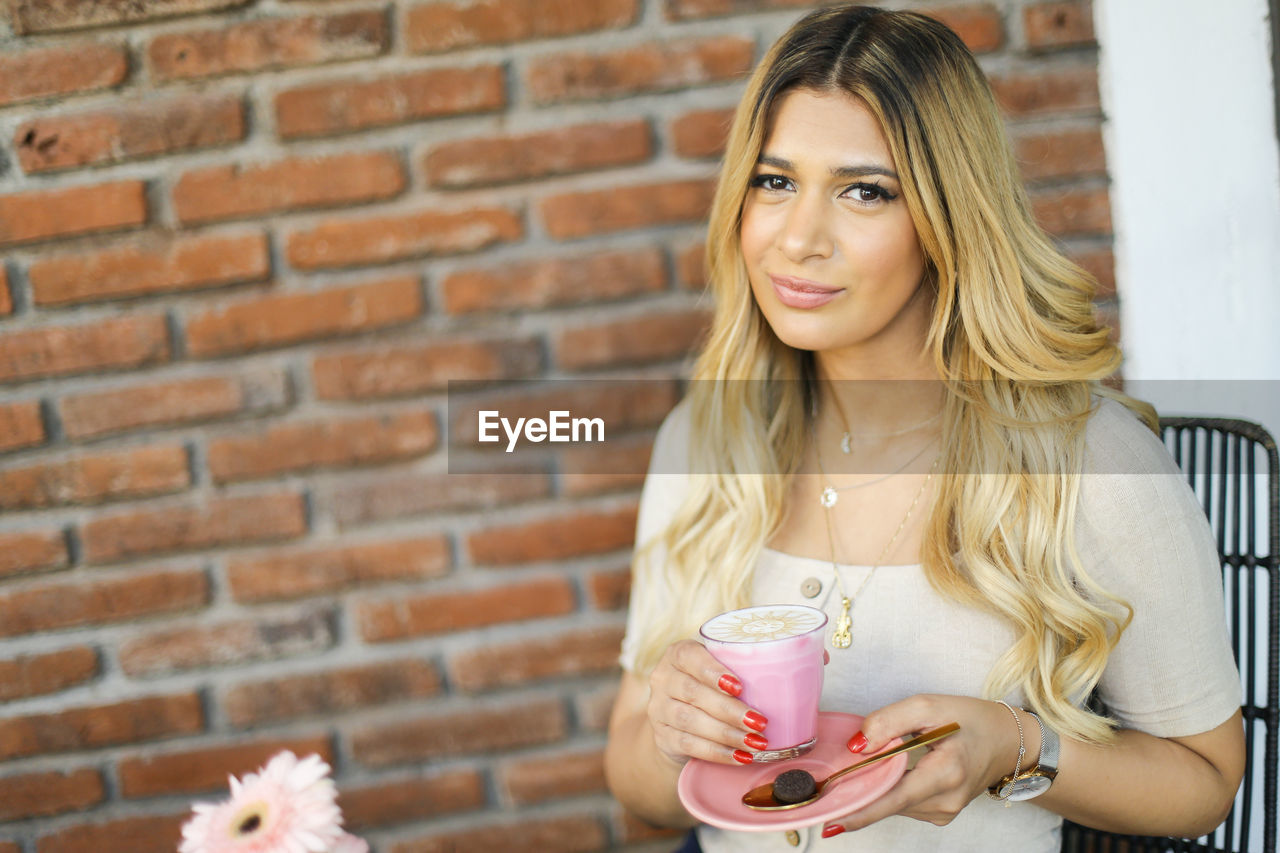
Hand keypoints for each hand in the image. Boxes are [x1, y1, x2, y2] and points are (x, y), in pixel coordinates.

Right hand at [645, 640, 769, 766]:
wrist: (679, 720)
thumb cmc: (712, 687)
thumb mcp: (721, 669)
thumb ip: (749, 666)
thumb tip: (810, 666)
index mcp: (678, 654)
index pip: (689, 657)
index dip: (713, 671)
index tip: (740, 686)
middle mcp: (663, 678)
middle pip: (693, 693)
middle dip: (729, 710)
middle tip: (760, 722)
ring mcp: (658, 709)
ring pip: (690, 721)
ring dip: (726, 734)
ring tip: (755, 742)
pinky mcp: (662, 736)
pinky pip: (688, 745)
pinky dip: (717, 753)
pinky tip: (740, 756)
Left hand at [821, 694, 1019, 836]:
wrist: (1010, 741)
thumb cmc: (972, 719)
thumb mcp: (928, 706)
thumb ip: (888, 722)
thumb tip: (856, 746)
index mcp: (946, 773)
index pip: (893, 798)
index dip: (860, 810)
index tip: (830, 821)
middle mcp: (946, 800)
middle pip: (889, 803)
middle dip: (857, 795)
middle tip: (825, 790)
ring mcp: (946, 811)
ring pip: (895, 805)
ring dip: (874, 790)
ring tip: (859, 770)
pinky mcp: (942, 814)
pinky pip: (905, 805)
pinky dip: (890, 792)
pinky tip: (885, 775)